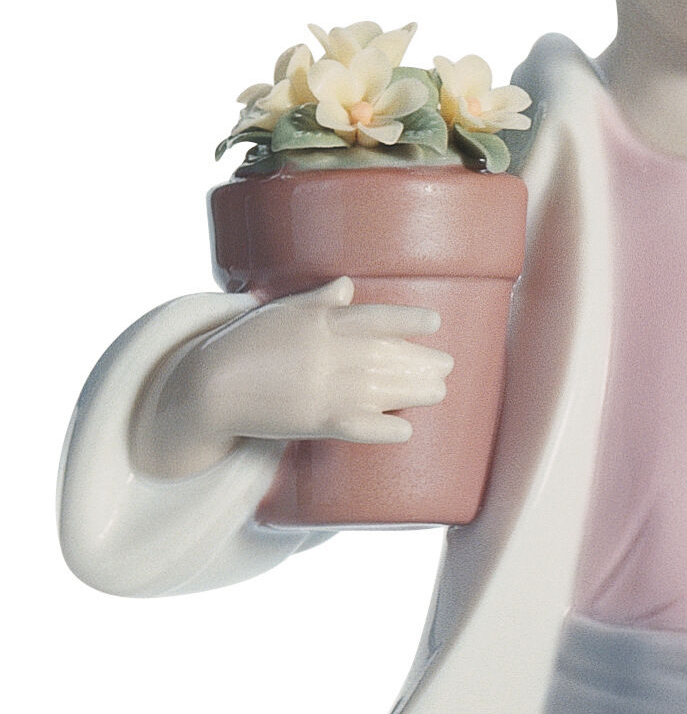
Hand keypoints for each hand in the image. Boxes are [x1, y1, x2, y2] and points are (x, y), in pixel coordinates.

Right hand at [132, 277, 454, 477]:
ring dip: (416, 391)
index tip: (435, 323)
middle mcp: (328, 354)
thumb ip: (318, 300)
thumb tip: (347, 284)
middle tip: (448, 365)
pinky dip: (385, 428)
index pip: (375, 318)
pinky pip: (360, 426)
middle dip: (422, 362)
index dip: (408, 321)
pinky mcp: (316, 421)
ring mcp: (324, 389)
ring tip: (439, 391)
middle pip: (387, 357)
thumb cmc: (246, 342)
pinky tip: (406, 429)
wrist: (211, 386)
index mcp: (320, 323)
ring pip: (383, 390)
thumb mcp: (280, 311)